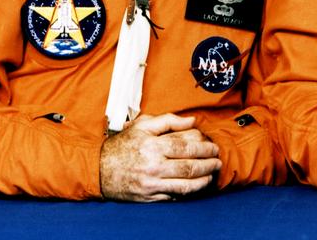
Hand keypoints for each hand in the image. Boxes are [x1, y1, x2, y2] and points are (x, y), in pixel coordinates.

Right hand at [99, 113, 220, 200]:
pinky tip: (197, 186)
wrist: (98, 170)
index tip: (213, 147)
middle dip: (208, 164)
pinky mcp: (149, 197)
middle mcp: (153, 165)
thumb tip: (192, 120)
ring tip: (212, 175)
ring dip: (203, 180)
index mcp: (153, 145)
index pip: (186, 146)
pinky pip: (173, 196)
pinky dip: (188, 192)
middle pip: (189, 166)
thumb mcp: (142, 125)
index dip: (204, 147)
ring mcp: (151, 183)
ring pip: (184, 184)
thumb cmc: (123, 145)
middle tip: (218, 161)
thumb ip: (169, 120)